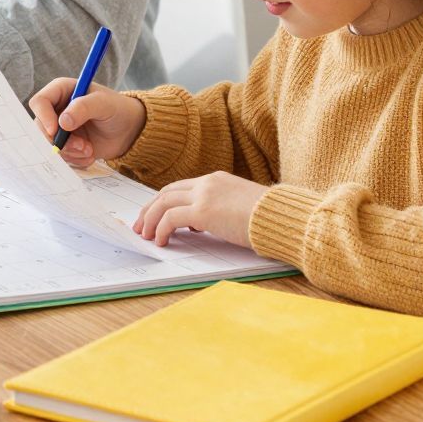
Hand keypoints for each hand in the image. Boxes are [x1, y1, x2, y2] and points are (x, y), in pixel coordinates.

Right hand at [28, 77, 145, 167]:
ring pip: (50, 145)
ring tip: (89, 149)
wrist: (128, 130)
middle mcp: (56, 110)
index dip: (43, 116)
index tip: (55, 130)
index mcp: (61, 91)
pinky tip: (90, 154)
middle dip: (61, 141)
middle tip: (82, 146)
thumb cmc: (117, 109)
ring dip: (70, 152)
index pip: (40, 101)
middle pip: (40, 127)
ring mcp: (60, 129)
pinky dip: (75, 159)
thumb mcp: (104, 104)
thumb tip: (63, 122)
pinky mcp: (66, 145)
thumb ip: (83, 107)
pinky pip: (60, 156)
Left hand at [135, 172, 267, 248]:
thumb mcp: (241, 207)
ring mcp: (204, 195)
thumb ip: (220, 209)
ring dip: (150, 219)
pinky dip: (161, 230)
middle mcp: (207, 183)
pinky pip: (170, 219)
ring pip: (163, 203)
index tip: (156, 216)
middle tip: (141, 225)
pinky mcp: (203, 211)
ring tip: (145, 235)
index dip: (165, 202)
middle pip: (166, 192)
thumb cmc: (269, 217)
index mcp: (216, 179)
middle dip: (150, 209)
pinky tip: (161, 241)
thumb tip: (205, 223)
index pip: (181, 187)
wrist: (281, 217)